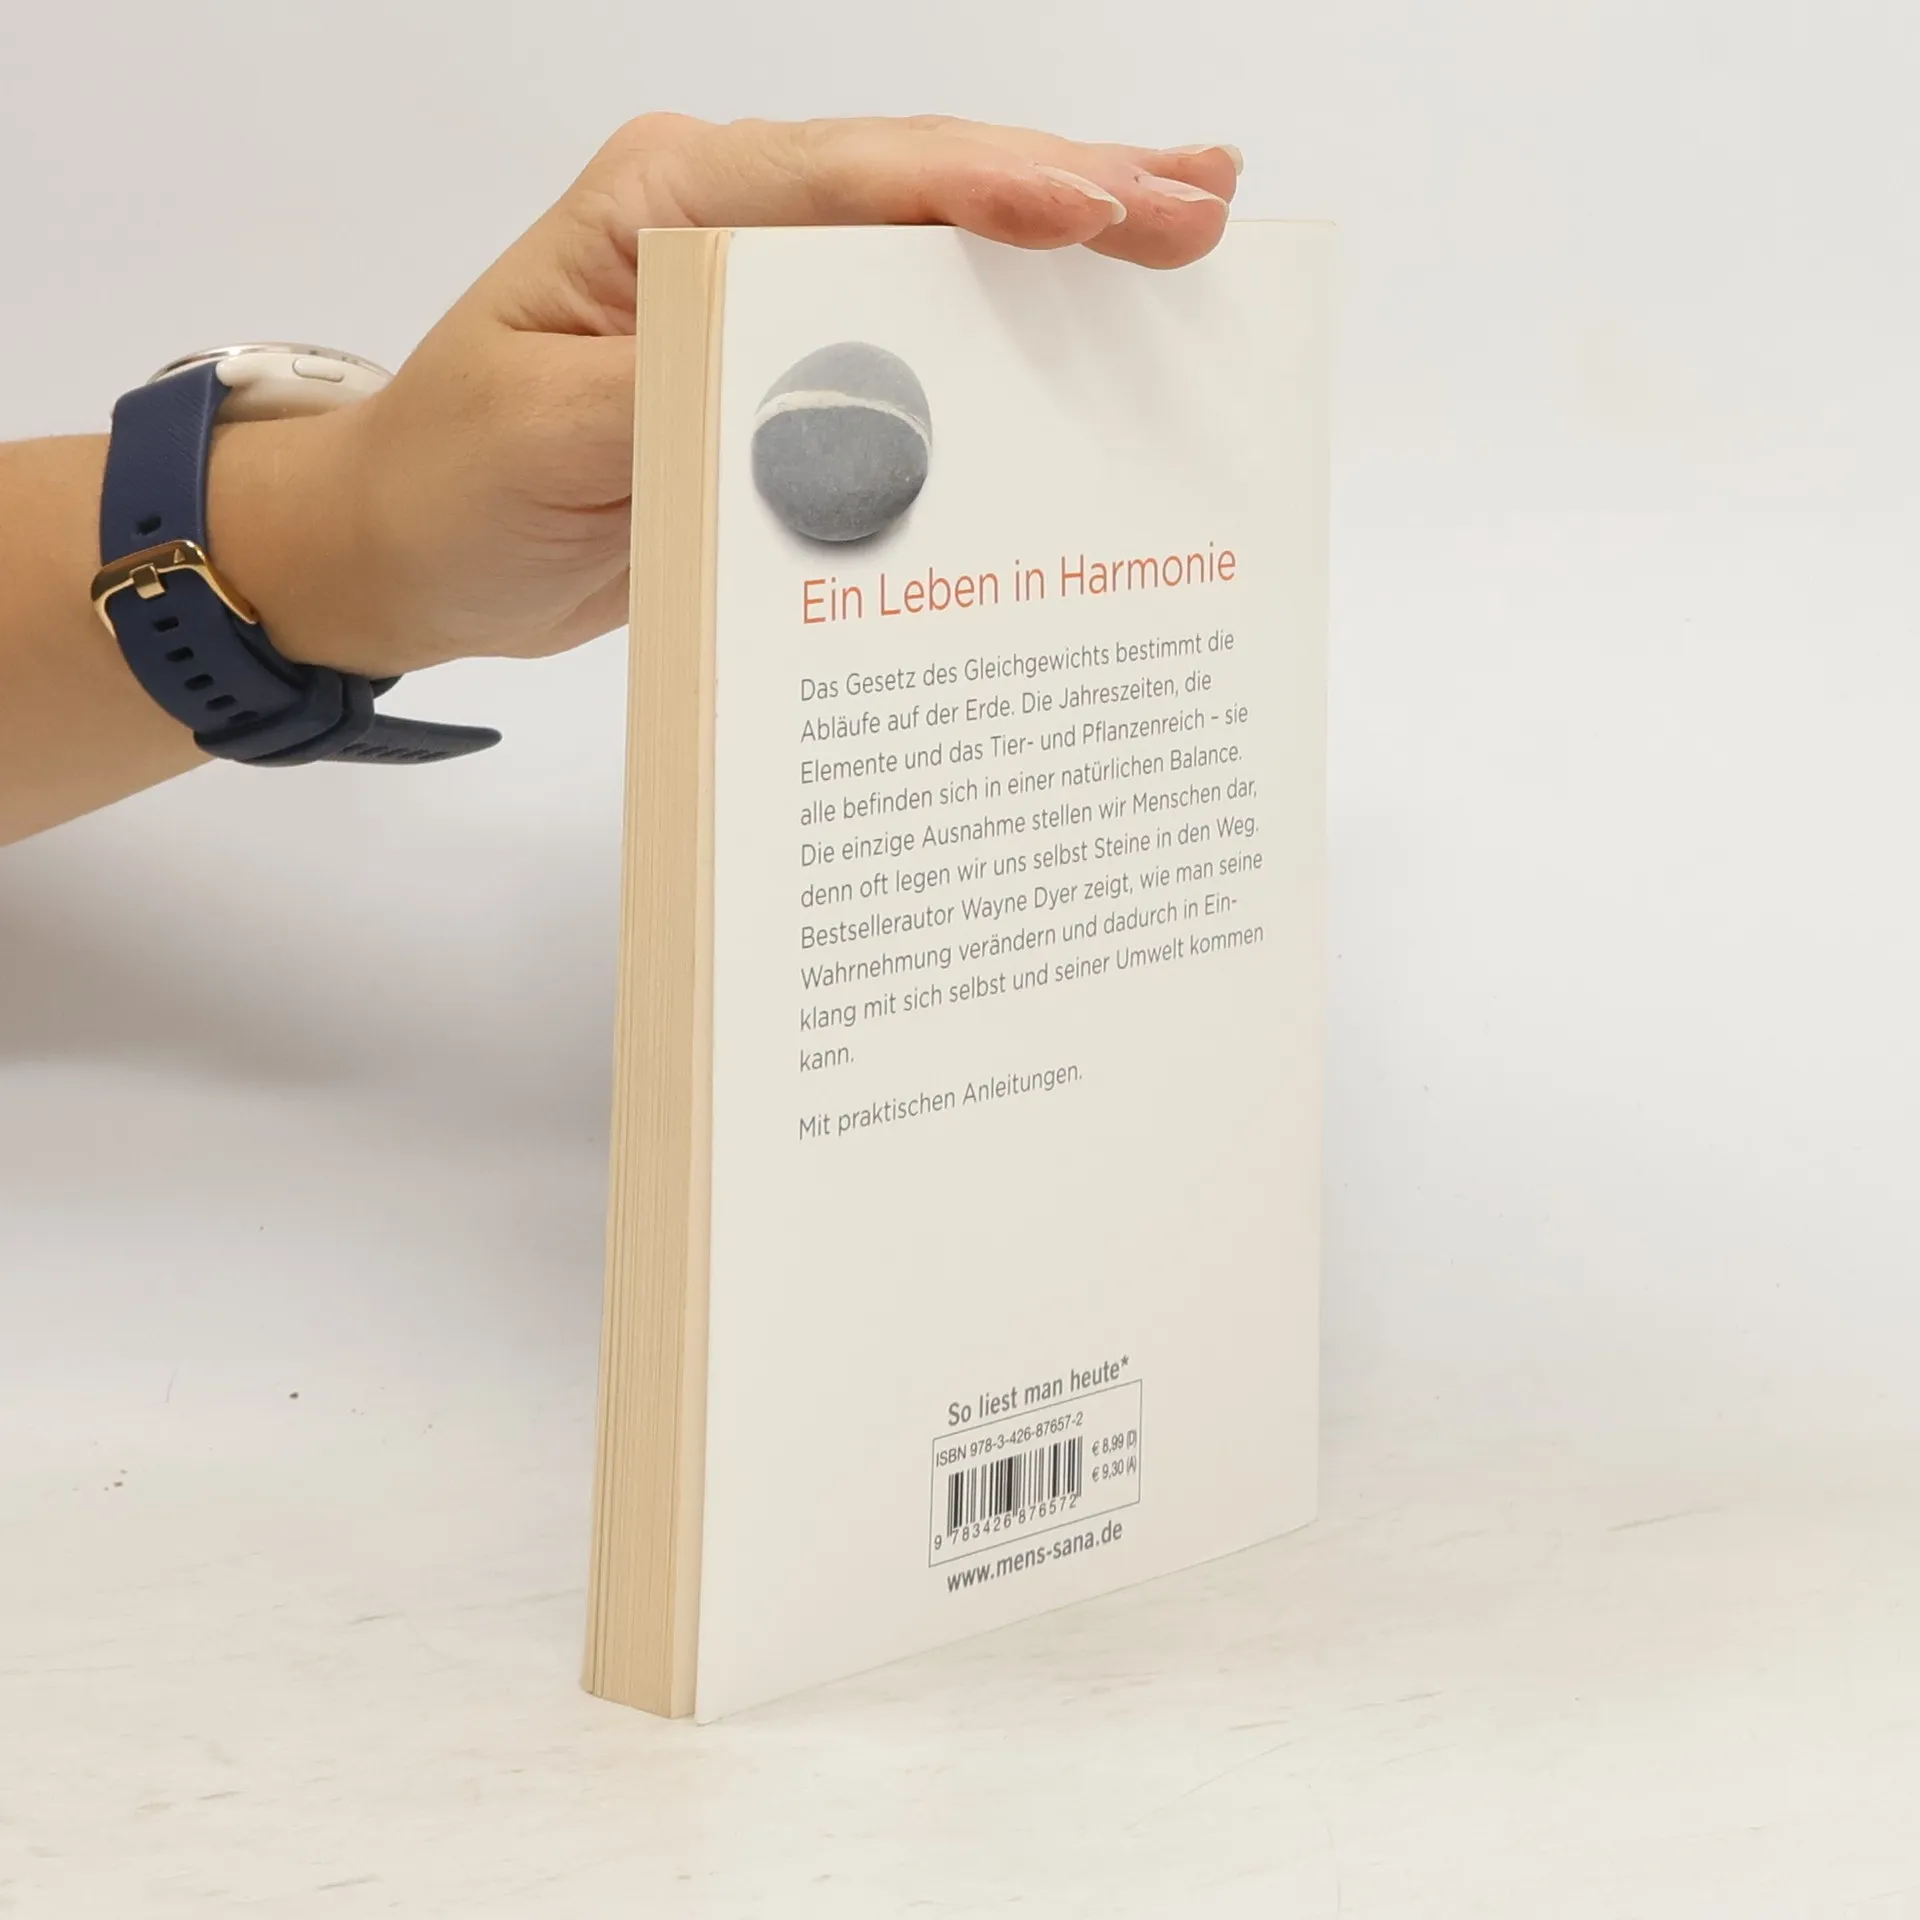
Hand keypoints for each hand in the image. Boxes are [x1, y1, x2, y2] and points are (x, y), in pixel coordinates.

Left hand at [213, 115, 1240, 680]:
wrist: (408, 549)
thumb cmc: (454, 482)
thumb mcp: (548, 437)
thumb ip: (687, 396)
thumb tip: (837, 395)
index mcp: (668, 204)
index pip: (852, 179)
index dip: (984, 191)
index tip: (1098, 210)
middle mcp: (728, 226)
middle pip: (921, 191)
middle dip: (1068, 193)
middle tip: (1203, 203)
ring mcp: (764, 297)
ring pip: (934, 255)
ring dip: (1060, 248)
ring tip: (1186, 228)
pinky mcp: (782, 375)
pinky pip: (910, 343)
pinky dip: (1002, 334)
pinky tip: (1079, 330)